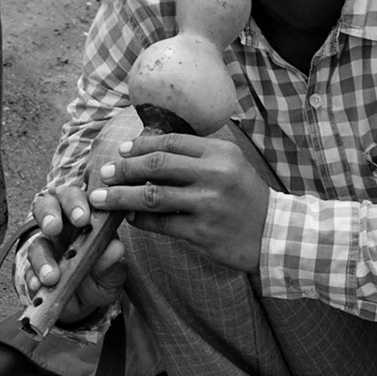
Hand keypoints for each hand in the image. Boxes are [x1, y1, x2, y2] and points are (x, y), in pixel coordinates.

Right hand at [17, 184, 127, 325]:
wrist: (91, 308)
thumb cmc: (103, 278)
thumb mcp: (114, 274)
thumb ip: (112, 262)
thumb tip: (114, 249)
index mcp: (85, 220)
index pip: (77, 199)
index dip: (76, 203)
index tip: (82, 218)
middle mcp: (62, 229)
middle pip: (47, 207)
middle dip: (49, 214)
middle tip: (54, 228)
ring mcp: (46, 250)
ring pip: (36, 242)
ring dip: (42, 258)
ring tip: (51, 276)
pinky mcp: (35, 272)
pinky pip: (28, 271)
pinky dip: (33, 278)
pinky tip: (38, 286)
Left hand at [89, 131, 268, 272]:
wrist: (274, 234)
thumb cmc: (246, 197)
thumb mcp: (231, 165)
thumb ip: (198, 156)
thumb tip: (151, 149)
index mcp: (220, 153)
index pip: (171, 142)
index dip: (141, 145)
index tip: (122, 150)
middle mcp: (214, 175)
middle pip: (157, 165)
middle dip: (125, 168)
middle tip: (105, 172)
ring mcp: (208, 204)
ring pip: (153, 196)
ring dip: (122, 196)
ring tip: (102, 197)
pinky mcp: (202, 232)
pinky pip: (161, 224)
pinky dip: (140, 220)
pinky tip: (129, 217)